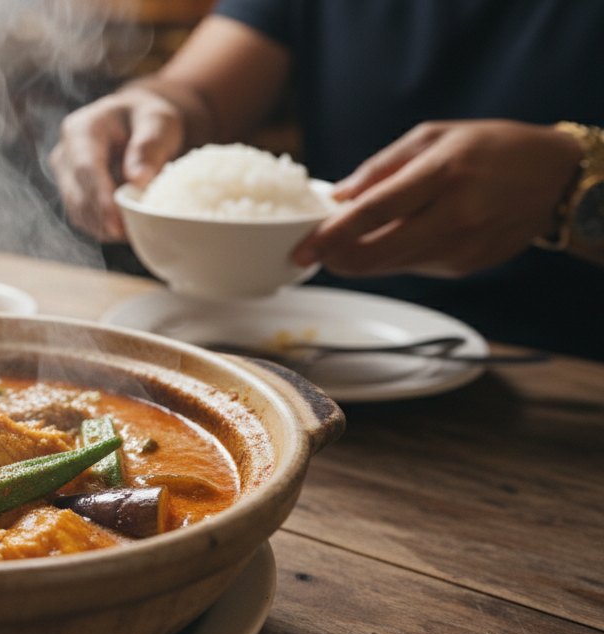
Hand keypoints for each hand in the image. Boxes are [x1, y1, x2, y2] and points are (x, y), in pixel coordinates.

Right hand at [49, 87, 186, 241]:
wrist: (137, 123)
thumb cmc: (148, 119)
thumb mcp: (158, 122)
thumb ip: (149, 146)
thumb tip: (140, 180)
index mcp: (80, 130)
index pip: (85, 168)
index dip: (100, 198)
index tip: (118, 223)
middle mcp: (64, 155)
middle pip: (77, 196)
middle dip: (106, 220)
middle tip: (140, 233)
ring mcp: (64, 178)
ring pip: (79, 213)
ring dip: (107, 228)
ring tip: (140, 229)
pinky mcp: (72, 196)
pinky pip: (85, 220)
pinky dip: (106, 229)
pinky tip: (129, 228)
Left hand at [293, 120, 583, 276]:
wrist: (557, 177)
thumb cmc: (492, 148)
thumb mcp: (435, 136)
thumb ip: (381, 167)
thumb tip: (339, 196)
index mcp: (443, 173)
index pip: (376, 211)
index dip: (334, 233)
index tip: (305, 248)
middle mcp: (455, 214)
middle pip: (378, 253)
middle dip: (338, 259)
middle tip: (314, 253)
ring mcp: (464, 246)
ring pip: (392, 266)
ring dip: (362, 259)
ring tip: (349, 242)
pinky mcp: (468, 265)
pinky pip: (415, 267)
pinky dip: (395, 256)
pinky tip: (400, 237)